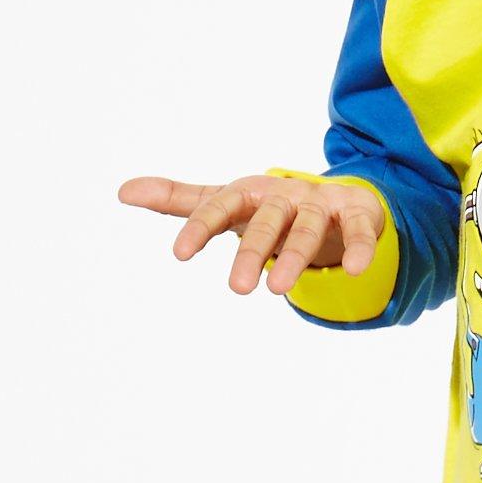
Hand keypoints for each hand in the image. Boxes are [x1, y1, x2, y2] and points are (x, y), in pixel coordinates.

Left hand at [116, 168, 385, 296]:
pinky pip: (359, 229)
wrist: (331, 198)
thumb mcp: (226, 203)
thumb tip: (122, 191)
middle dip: (252, 252)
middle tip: (237, 289)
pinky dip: (359, 246)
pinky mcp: (356, 213)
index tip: (181, 255)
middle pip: (266, 221)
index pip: (219, 207)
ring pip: (307, 228)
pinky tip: (354, 270)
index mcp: (249, 193)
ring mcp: (321, 203)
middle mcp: (284, 194)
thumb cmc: (268, 207)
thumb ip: (180, 201)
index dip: (200, 227)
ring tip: (280, 291)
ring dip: (295, 256)